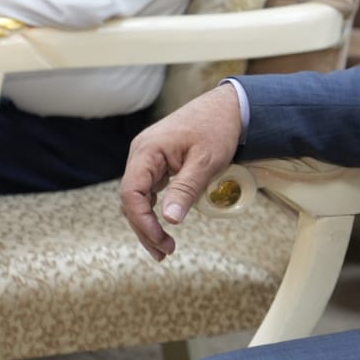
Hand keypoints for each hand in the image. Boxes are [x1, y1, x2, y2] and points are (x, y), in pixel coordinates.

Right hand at [119, 84, 243, 260]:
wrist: (229, 107)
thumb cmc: (217, 129)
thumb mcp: (205, 161)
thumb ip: (185, 189)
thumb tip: (170, 220)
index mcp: (147, 150)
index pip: (131, 193)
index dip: (142, 221)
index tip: (160, 240)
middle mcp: (141, 153)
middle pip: (132, 199)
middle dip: (145, 229)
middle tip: (165, 253)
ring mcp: (148, 158)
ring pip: (139, 197)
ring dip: (148, 223)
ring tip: (164, 248)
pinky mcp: (158, 162)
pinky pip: (149, 190)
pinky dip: (155, 210)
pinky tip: (164, 226)